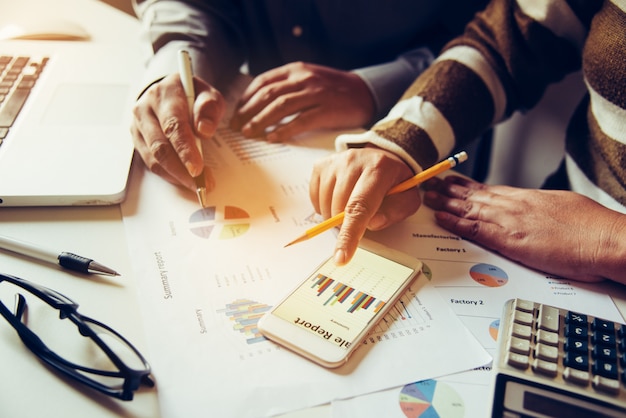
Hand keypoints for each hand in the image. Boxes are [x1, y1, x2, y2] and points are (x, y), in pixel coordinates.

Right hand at [131, 73, 225, 189]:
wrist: (168, 90)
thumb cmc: (190, 94)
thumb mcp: (207, 94)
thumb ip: (209, 108)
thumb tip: (204, 130)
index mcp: (164, 95)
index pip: (173, 125)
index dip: (185, 149)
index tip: (197, 168)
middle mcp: (145, 110)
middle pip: (159, 146)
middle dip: (181, 169)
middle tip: (201, 183)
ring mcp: (138, 126)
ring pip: (153, 158)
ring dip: (176, 175)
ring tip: (196, 184)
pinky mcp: (137, 140)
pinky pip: (151, 163)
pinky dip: (169, 174)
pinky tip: (184, 179)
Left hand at [230, 62, 374, 141]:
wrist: (365, 92)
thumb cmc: (332, 89)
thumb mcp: (308, 78)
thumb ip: (286, 85)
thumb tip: (258, 103)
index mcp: (296, 70)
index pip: (263, 82)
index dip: (246, 99)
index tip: (236, 113)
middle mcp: (304, 78)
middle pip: (268, 94)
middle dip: (248, 112)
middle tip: (236, 127)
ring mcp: (316, 93)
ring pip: (281, 106)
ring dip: (261, 120)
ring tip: (249, 133)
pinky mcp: (327, 110)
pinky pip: (301, 121)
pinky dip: (284, 129)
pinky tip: (272, 138)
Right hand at [310, 146, 420, 264]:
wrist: (383, 157)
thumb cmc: (394, 183)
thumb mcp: (407, 199)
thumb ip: (395, 213)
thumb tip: (372, 223)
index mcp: (379, 169)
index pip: (360, 206)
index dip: (349, 235)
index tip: (341, 258)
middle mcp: (354, 160)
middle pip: (339, 208)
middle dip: (345, 225)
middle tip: (360, 220)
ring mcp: (335, 161)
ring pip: (325, 204)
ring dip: (335, 216)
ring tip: (351, 207)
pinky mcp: (321, 165)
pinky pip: (315, 198)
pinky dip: (325, 207)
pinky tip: (339, 199)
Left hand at [423, 175, 625, 282]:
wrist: (605, 240)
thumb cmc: (592, 228)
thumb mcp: (563, 209)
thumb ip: (542, 211)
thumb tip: (535, 214)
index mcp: (528, 199)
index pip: (491, 191)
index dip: (469, 187)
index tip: (454, 181)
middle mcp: (514, 205)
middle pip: (474, 196)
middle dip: (450, 190)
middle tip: (430, 183)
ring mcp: (509, 220)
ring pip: (468, 208)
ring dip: (445, 202)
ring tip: (427, 195)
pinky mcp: (508, 239)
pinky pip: (473, 229)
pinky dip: (454, 222)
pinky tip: (439, 216)